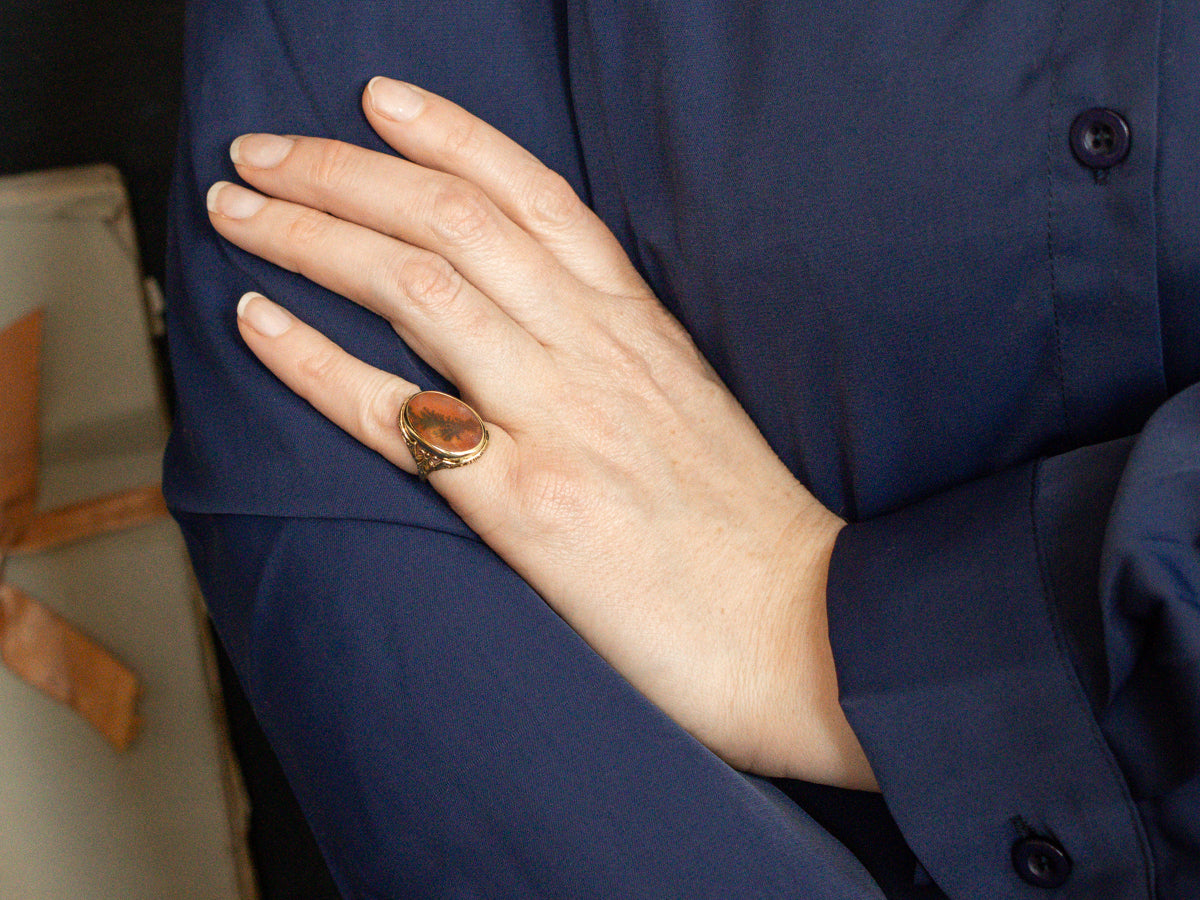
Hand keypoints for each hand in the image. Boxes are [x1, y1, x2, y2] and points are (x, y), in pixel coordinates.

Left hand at [206, 77, 874, 789]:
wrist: (802, 628)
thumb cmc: (744, 526)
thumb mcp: (686, 402)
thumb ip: (611, 347)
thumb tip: (519, 313)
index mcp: (637, 326)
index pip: (532, 196)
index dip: (447, 134)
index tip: (376, 100)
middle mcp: (594, 353)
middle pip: (453, 223)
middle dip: (344, 172)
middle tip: (264, 150)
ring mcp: (560, 424)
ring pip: (417, 292)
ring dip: (311, 237)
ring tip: (239, 211)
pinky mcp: (527, 509)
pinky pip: (399, 417)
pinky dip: (314, 362)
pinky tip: (256, 322)